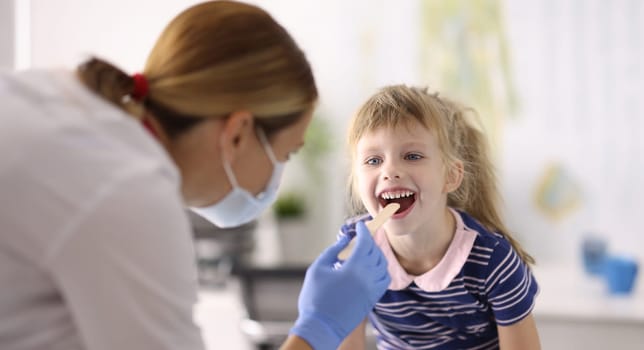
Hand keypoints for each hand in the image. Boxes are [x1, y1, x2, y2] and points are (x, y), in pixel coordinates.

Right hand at [290, 221, 389, 348]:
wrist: (321, 327)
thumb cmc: (315, 297)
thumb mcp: (317, 268)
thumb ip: (332, 250)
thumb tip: (345, 239)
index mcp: (353, 268)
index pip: (365, 243)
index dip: (364, 232)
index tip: (361, 226)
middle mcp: (367, 278)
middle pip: (376, 252)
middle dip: (371, 240)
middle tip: (365, 234)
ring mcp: (372, 289)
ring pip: (383, 265)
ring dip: (377, 254)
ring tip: (368, 249)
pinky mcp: (373, 299)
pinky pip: (384, 279)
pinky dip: (381, 269)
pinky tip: (372, 266)